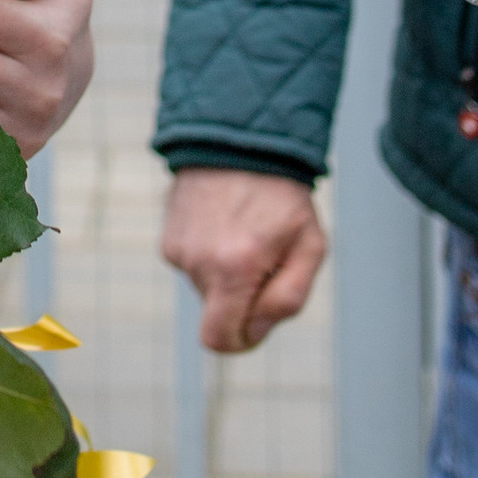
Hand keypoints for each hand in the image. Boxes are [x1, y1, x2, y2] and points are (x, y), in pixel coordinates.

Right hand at [159, 167, 329, 352]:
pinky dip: (211, 252)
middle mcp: (196, 262)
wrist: (240, 136)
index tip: (258, 322)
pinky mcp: (167, 234)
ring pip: (206, 286)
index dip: (241, 341)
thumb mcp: (310, 247)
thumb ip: (288, 299)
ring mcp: (176, 247)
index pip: (220, 340)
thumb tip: (255, 330)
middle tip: (266, 256)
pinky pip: (193, 262)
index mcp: (233, 269)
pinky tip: (226, 221)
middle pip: (218, 311)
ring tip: (245, 229)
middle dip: (242, 297)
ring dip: (227, 271)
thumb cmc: (283, 195)